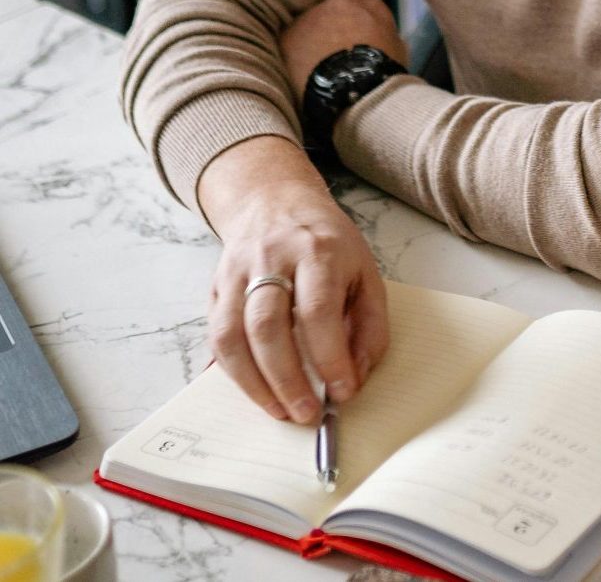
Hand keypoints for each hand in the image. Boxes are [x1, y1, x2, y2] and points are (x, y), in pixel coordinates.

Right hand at [197, 136, 390, 422]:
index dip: (330, 356)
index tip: (343, 391)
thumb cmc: (328, 244)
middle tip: (306, 413)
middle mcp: (272, 260)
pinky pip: (215, 338)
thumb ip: (370, 324)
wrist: (275, 203)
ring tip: (279, 411)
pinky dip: (231, 372)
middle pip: (268, 326)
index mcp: (318, 251)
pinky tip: (252, 391)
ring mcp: (237, 274)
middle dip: (287, 379)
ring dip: (254, 384)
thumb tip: (356, 376)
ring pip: (233, 336)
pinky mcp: (215, 289)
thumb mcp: (365, 270)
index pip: (319, 310)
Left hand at [279, 0, 408, 98]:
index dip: (356, 29)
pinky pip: (287, 43)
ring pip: (306, 27)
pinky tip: (299, 76)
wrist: (356, 87)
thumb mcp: (398, 49)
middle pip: (330, 14)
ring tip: (314, 71)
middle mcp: (338, 1)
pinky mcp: (287, 34)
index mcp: (369, 3)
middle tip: (330, 58)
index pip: (360, 10)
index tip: (353, 46)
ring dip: (308, 43)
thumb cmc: (383, 71)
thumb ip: (385, 35)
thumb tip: (382, 38)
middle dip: (328, 31)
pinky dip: (291, 56)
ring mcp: (311, 15)